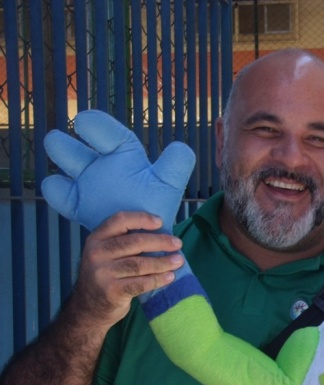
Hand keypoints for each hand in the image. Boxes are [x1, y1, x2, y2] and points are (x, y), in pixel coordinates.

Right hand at [42, 110, 194, 231]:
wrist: (146, 236)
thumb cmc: (157, 205)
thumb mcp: (168, 184)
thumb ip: (176, 165)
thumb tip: (180, 149)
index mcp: (122, 155)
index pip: (111, 136)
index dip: (98, 127)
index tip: (84, 121)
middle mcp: (100, 167)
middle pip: (75, 153)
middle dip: (63, 146)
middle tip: (55, 139)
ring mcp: (86, 186)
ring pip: (66, 170)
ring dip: (59, 162)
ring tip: (55, 156)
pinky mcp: (78, 207)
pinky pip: (62, 198)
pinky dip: (57, 191)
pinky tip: (55, 184)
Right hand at [75, 211, 184, 326]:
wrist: (88, 308)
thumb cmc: (106, 276)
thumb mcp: (106, 254)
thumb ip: (124, 243)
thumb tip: (162, 234)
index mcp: (96, 239)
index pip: (120, 220)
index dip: (142, 219)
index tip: (160, 222)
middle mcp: (96, 254)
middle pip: (135, 242)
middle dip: (160, 242)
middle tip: (178, 244)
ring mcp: (102, 274)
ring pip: (140, 264)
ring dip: (163, 262)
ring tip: (178, 261)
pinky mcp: (111, 291)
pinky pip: (141, 283)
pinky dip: (158, 279)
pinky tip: (170, 277)